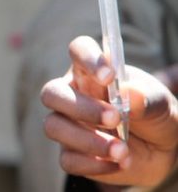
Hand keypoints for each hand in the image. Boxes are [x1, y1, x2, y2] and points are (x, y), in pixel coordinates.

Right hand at [41, 36, 177, 186]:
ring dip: (87, 140)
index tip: (108, 75)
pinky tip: (120, 163)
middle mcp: (73, 94)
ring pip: (53, 126)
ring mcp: (68, 124)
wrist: (159, 152)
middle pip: (52, 93)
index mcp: (91, 71)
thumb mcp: (160, 103)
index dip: (88, 58)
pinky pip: (68, 159)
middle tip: (115, 119)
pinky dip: (95, 164)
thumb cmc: (153, 115)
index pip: (79, 50)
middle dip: (81, 107)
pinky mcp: (71, 153)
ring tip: (122, 151)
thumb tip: (129, 94)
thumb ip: (147, 97)